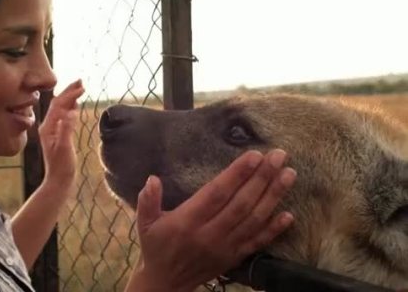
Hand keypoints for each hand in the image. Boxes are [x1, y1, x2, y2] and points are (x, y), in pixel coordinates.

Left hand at [38, 79, 83, 189]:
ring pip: (61, 109)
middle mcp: (48, 126)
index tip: (81, 86)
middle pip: (58, 103)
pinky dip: (70, 108)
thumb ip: (66, 129)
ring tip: (80, 88)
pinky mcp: (58, 135)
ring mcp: (52, 130)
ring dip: (70, 98)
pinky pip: (64, 117)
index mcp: (47, 127)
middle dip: (69, 91)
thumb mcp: (64, 147)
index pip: (58, 105)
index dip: (69, 94)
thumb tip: (71, 112)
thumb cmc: (62, 166)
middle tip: (81, 81)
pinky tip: (76, 105)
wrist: (59, 181)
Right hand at [126, 149, 295, 291]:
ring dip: (273, 196)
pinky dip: (274, 229)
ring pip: (254, 220)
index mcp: (187, 222)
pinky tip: (289, 215)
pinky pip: (257, 242)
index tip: (254, 155)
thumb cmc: (156, 247)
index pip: (217, 194)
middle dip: (262, 178)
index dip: (236, 174)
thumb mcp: (145, 223)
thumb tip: (152, 179)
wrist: (166, 284)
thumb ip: (147, 201)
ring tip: (289, 175)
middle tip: (279, 156)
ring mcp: (225, 247)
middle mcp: (209, 234)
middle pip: (241, 203)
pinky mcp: (234, 258)